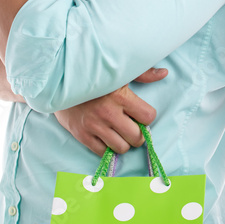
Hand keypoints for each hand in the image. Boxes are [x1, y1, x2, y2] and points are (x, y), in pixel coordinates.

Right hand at [53, 67, 167, 155]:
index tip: (141, 114)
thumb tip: (164, 74)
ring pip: (121, 148)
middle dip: (138, 133)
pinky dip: (106, 147)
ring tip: (119, 132)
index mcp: (121, 96)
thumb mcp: (119, 71)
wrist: (60, 83)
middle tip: (132, 126)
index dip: (147, 117)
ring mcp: (94, 126)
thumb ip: (143, 73)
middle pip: (137, 137)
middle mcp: (108, 113)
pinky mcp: (82, 135)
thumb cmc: (94, 76)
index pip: (148, 117)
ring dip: (123, 142)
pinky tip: (105, 136)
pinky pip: (102, 152)